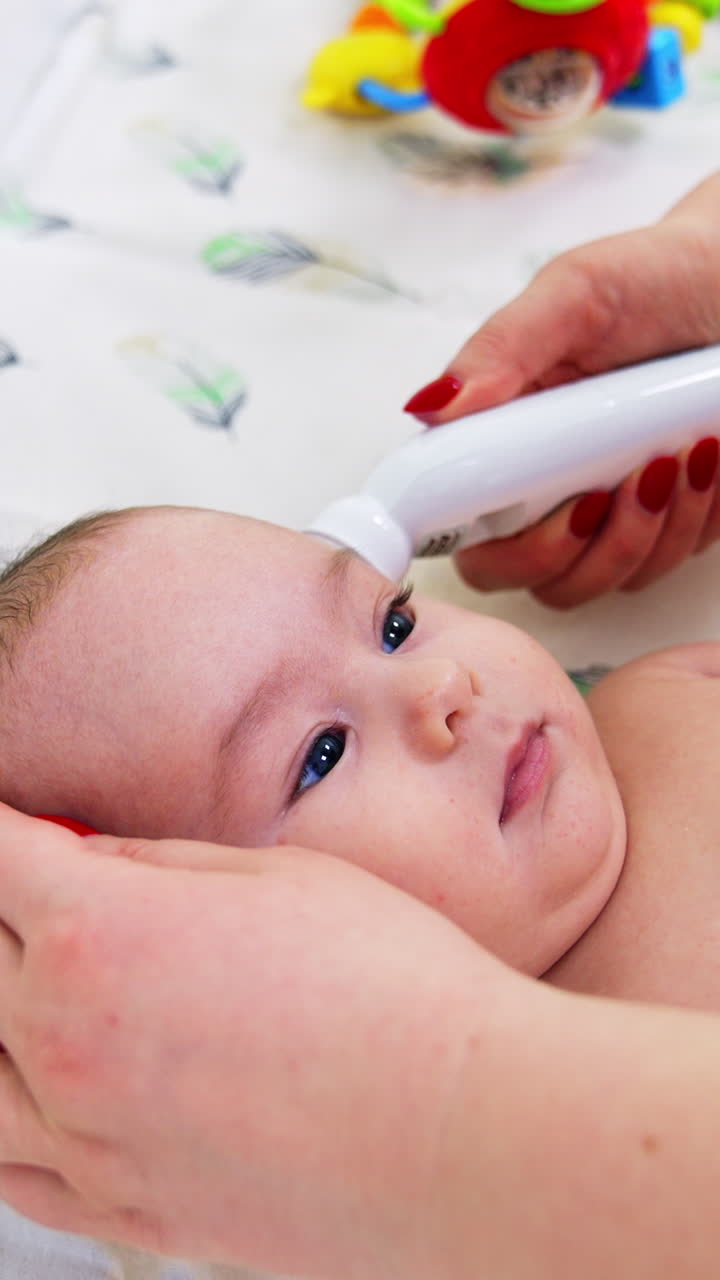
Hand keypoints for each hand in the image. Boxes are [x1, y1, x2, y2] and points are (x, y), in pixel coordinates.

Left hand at [0, 804, 485, 1277]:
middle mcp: (67, 1038)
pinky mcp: (125, 1212)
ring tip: (46, 995)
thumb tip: (84, 862)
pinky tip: (42, 1093)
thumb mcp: (274, 876)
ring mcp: (87, 1138)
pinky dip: (9, 1124)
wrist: (462, 1128)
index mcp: (98, 931)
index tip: (8, 828)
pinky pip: (12, 1172)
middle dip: (6, 916)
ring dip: (1, 1019)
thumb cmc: (389, 984)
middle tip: (41, 900)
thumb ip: (155, 865)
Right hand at [405, 174, 719, 606]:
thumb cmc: (655, 278)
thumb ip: (501, 348)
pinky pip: (666, 563)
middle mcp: (545, 490)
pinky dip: (692, 520)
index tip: (561, 506)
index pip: (471, 542)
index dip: (505, 552)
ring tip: (681, 451)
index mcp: (502, 443)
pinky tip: (708, 458)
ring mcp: (606, 513)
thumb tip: (427, 409)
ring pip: (606, 581)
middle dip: (585, 549)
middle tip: (625, 483)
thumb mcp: (575, 294)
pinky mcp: (664, 524)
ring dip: (649, 532)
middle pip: (537, 579)